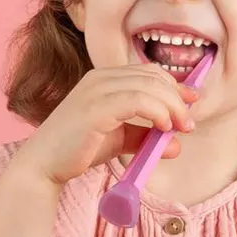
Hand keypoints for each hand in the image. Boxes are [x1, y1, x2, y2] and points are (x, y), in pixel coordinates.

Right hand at [11, 64, 198, 185]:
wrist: (44, 164)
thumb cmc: (78, 149)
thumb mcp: (119, 139)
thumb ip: (145, 137)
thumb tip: (176, 145)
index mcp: (104, 78)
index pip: (149, 72)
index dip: (175, 86)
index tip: (192, 104)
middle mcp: (100, 78)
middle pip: (153, 76)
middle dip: (178, 98)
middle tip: (189, 123)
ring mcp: (97, 90)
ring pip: (149, 86)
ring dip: (172, 106)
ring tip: (180, 128)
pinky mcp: (96, 107)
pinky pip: (138, 100)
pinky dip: (158, 112)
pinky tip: (164, 128)